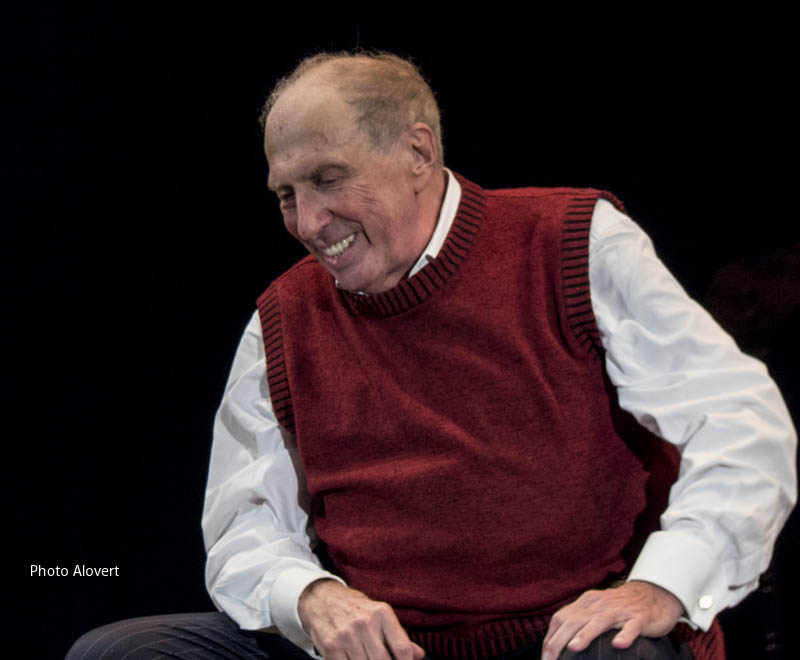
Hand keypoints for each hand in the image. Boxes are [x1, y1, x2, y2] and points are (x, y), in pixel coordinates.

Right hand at [297, 578, 425, 659]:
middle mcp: (364, 623)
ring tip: (367, 657)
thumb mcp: (379, 615)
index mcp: (382, 613)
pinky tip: (354, 658)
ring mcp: (346, 636)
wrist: (322, 599)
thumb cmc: (356, 609)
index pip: (402, 648)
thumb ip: (399, 636)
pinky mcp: (331, 647)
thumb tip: (418, 655)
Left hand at [541, 580, 683, 659]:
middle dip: (560, 641)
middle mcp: (599, 605)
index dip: (551, 639)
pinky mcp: (640, 618)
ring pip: (600, 621)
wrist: (654, 594)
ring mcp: (620, 610)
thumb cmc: (620, 608)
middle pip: (575, 620)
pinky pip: (632, 626)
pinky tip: (619, 644)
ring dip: (586, 635)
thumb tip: (559, 645)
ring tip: (573, 647)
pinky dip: (625, 635)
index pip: (561, 619)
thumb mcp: (596, 611)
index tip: (545, 658)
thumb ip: (580, 623)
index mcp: (586, 603)